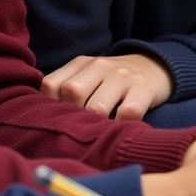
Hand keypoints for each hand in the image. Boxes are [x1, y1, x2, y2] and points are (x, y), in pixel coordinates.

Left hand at [40, 52, 171, 119]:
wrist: (155, 67)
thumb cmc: (112, 82)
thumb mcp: (89, 76)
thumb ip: (66, 89)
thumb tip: (41, 119)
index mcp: (82, 63)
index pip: (51, 84)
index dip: (50, 106)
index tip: (60, 118)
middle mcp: (101, 66)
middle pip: (72, 92)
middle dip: (73, 116)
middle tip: (80, 128)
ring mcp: (123, 77)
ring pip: (97, 107)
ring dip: (96, 124)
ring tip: (98, 131)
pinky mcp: (144, 89)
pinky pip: (128, 113)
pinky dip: (120, 125)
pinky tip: (120, 128)